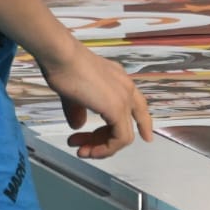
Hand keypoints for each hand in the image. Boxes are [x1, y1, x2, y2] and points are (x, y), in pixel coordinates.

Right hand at [39, 41, 152, 159]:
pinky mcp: (117, 109)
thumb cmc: (65, 70)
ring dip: (102, 148)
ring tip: (81, 151)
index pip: (139, 106)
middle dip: (104, 142)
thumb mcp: (73, 94)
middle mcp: (127, 89)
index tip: (146, 138)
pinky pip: (120, 139)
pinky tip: (89, 150)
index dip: (143, 124)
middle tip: (82, 148)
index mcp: (119, 81)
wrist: (63, 58)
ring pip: (124, 136)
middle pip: (126, 125)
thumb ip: (78, 110)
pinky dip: (106, 149)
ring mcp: (124, 99)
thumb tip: (78, 125)